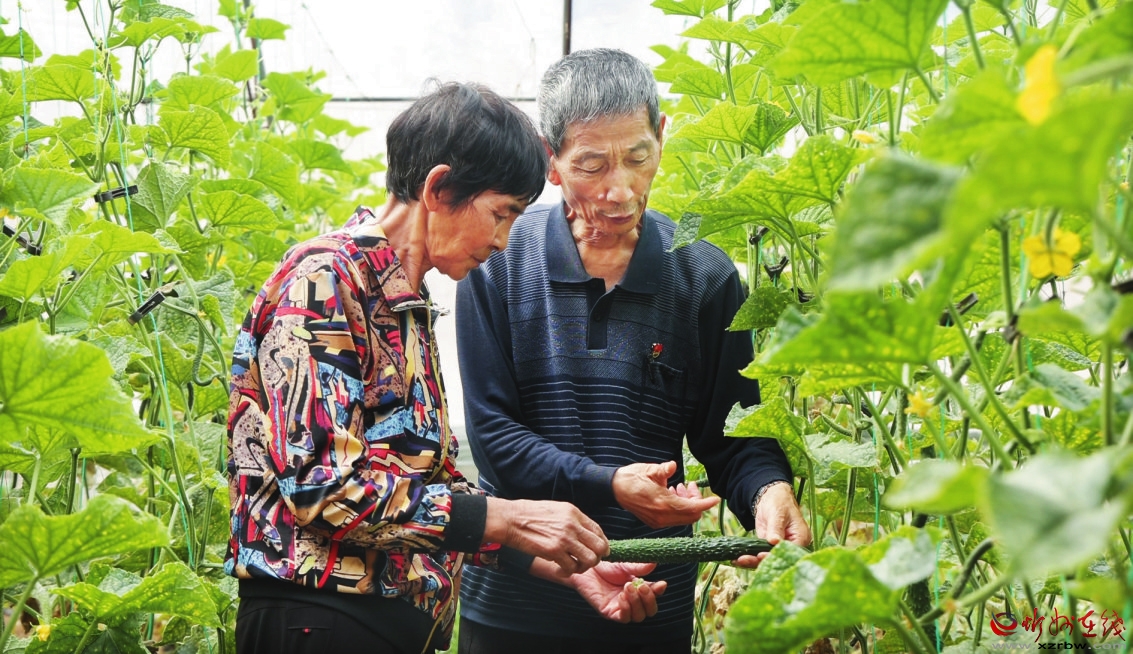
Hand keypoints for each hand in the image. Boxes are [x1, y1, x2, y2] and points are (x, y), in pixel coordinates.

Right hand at [484, 497, 607, 575]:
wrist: (510, 519)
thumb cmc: (529, 514)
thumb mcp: (556, 510)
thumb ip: (572, 520)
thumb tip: (583, 534)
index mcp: (574, 512)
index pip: (598, 531)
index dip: (600, 544)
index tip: (595, 552)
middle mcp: (573, 524)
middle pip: (600, 547)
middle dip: (596, 558)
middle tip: (585, 562)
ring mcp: (564, 538)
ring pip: (590, 559)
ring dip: (582, 567)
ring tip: (572, 567)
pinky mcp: (554, 551)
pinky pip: (571, 568)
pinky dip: (567, 573)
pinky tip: (559, 570)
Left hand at [568, 562, 666, 622]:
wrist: (586, 567)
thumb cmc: (604, 565)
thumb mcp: (624, 564)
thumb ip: (639, 567)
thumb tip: (654, 564)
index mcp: (639, 588)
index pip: (654, 594)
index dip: (659, 591)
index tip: (661, 584)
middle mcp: (632, 600)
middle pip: (649, 610)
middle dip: (649, 600)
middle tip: (642, 587)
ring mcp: (622, 608)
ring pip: (638, 616)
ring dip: (637, 603)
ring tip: (627, 588)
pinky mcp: (610, 612)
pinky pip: (624, 618)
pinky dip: (626, 608)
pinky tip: (621, 596)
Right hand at [612, 461, 718, 528]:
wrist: (613, 489)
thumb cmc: (631, 477)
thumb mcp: (649, 470)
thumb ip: (665, 470)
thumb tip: (673, 466)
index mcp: (663, 503)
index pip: (692, 508)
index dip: (706, 503)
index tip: (716, 498)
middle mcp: (662, 516)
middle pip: (691, 515)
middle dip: (696, 501)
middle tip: (689, 485)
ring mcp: (658, 521)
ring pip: (683, 518)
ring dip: (687, 504)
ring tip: (679, 486)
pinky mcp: (654, 522)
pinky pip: (674, 518)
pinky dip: (678, 508)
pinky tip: (671, 493)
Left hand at [734, 483, 811, 568]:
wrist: (770, 497)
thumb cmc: (779, 502)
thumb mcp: (778, 513)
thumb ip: (776, 528)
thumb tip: (774, 542)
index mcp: (801, 539)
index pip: (789, 552)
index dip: (774, 555)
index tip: (760, 556)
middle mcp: (792, 547)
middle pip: (777, 559)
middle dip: (759, 561)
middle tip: (743, 560)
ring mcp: (779, 548)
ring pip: (767, 560)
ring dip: (752, 562)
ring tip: (737, 560)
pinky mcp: (769, 548)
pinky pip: (760, 556)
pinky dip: (750, 558)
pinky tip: (737, 559)